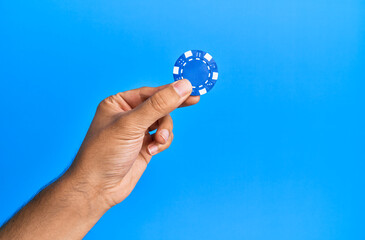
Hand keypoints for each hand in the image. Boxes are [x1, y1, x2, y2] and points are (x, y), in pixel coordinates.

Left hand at [68, 79, 198, 207]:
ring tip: (158, 142)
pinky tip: (152, 151)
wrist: (98, 188)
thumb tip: (182, 86)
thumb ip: (159, 105)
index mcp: (118, 103)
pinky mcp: (144, 146)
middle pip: (159, 106)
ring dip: (165, 132)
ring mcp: (137, 131)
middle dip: (169, 112)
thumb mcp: (132, 124)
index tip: (190, 88)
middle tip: (194, 100)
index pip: (150, 92)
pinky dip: (162, 144)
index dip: (170, 91)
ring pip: (163, 123)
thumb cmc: (105, 153)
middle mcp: (128, 115)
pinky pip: (162, 138)